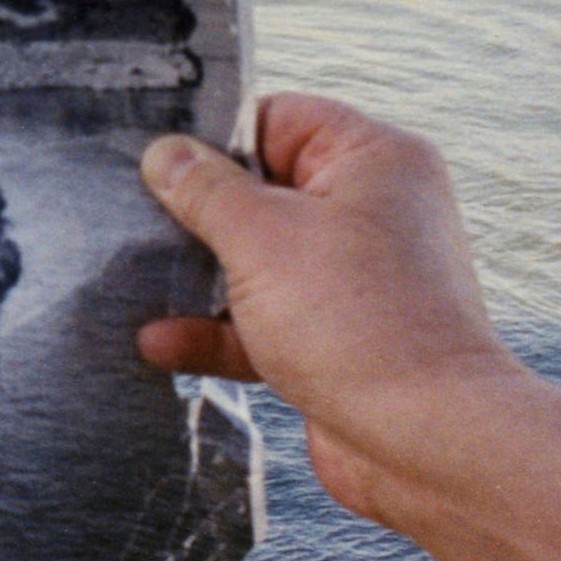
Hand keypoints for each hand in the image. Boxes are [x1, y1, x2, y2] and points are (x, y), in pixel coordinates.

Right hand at [136, 93, 521, 520]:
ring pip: (259, 260)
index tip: (159, 160)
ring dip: (201, 277)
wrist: (424, 441)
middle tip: (136, 219)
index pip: (278, 119)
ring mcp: (357, 278)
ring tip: (139, 281)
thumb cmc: (361, 324)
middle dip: (198, 214)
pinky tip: (161, 342)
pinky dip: (218, 330)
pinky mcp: (339, 336)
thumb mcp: (260, 238)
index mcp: (373, 161)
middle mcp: (373, 212)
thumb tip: (168, 156)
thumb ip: (205, 191)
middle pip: (262, 192)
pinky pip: (266, 318)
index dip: (216, 138)